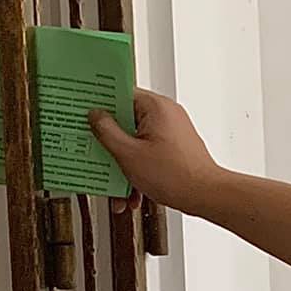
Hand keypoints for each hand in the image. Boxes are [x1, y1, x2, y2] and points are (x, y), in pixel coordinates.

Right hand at [90, 91, 217, 215]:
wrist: (206, 196)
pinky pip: (147, 153)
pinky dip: (137, 171)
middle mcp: (165, 114)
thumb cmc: (176, 175)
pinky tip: (131, 194)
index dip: (100, 104)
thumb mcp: (128, 154)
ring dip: (122, 164)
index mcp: (155, 107)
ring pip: (135, 142)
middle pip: (125, 121)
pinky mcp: (174, 147)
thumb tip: (95, 116)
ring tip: (114, 184)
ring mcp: (171, 131)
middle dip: (109, 143)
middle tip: (93, 150)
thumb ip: (106, 131)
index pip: (120, 93)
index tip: (84, 111)